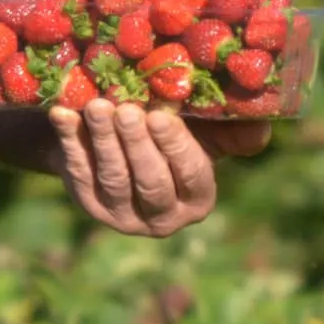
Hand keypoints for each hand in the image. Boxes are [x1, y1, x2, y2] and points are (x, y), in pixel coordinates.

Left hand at [48, 100, 270, 237]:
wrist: (120, 140)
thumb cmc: (170, 131)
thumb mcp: (204, 131)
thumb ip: (231, 130)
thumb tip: (261, 128)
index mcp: (197, 200)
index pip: (189, 175)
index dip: (175, 146)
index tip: (160, 115)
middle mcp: (162, 218)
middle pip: (149, 182)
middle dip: (137, 144)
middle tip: (128, 110)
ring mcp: (122, 215)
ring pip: (114, 178)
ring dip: (104, 140)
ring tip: (98, 106)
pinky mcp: (89, 204)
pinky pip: (80, 172)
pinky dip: (70, 142)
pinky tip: (63, 115)